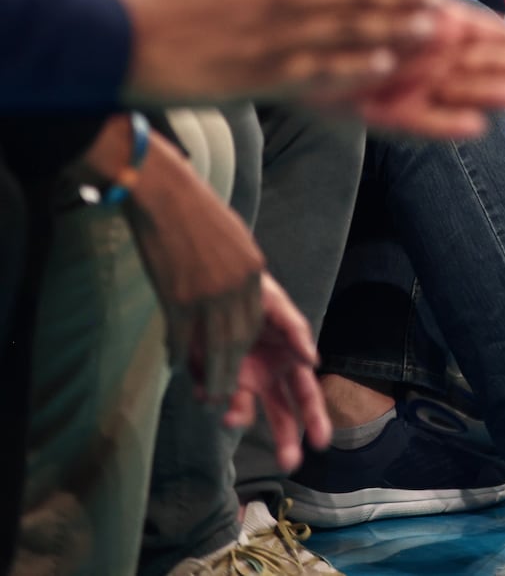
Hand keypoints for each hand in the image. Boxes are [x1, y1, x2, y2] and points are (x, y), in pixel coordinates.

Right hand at [114, 130, 265, 400]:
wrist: (165, 192)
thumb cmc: (198, 212)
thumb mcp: (234, 240)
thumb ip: (240, 270)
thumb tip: (240, 294)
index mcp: (253, 271)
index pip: (256, 320)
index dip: (250, 348)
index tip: (247, 368)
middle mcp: (238, 287)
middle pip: (239, 339)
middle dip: (234, 371)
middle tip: (228, 396)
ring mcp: (209, 294)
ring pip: (216, 346)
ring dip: (214, 374)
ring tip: (209, 396)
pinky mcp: (179, 298)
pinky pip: (183, 337)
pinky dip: (180, 355)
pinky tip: (177, 368)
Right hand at [115, 0, 443, 106]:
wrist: (115, 39)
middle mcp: (282, 2)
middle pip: (355, 2)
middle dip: (402, 5)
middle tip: (442, 8)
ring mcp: (275, 40)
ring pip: (346, 35)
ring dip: (392, 33)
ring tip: (430, 34)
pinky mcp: (261, 74)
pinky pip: (317, 71)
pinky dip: (353, 68)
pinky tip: (384, 68)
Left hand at [220, 272, 331, 471]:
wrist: (208, 282)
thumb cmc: (252, 291)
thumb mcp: (277, 305)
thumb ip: (297, 331)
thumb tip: (314, 361)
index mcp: (287, 360)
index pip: (306, 394)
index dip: (314, 418)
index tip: (320, 442)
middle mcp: (265, 374)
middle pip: (281, 413)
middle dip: (286, 439)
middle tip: (289, 463)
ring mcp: (237, 377)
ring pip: (243, 410)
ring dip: (239, 416)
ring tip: (230, 416)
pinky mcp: (210, 374)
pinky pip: (211, 394)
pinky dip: (209, 395)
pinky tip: (206, 389)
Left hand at [327, 0, 504, 138]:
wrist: (295, 28)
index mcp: (443, 24)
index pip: (492, 34)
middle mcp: (437, 58)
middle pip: (486, 63)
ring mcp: (416, 86)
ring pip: (462, 91)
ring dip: (490, 92)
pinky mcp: (390, 111)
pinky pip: (423, 120)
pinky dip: (447, 124)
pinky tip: (476, 126)